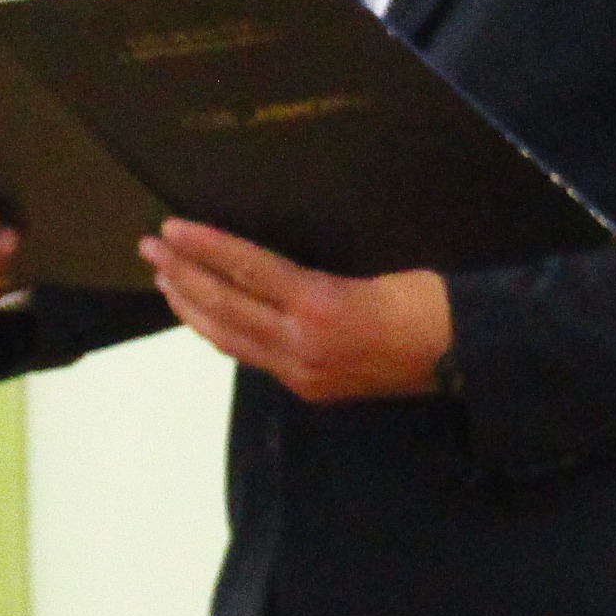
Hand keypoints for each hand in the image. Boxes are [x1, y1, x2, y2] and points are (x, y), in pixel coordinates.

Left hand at [140, 219, 451, 403]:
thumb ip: (314, 275)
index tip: (172, 228)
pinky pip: (253, 356)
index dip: (206, 248)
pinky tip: (206, 318)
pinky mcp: (310, 387)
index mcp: (320, 306)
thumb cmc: (430, 302)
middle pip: (226, 307)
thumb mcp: (373, 271)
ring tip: (165, 279)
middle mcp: (302, 344)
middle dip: (183, 275)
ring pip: (231, 339)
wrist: (465, 357)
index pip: (247, 270)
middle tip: (150, 248)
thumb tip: (267, 264)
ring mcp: (303, 372)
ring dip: (193, 307)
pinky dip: (222, 333)